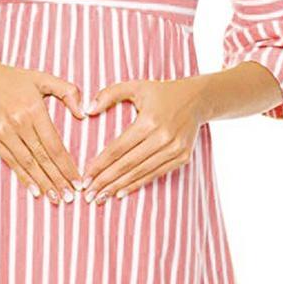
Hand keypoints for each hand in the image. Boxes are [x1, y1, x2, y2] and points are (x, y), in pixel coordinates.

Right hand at [0, 53, 85, 203]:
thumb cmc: (14, 79)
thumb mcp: (42, 78)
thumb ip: (67, 91)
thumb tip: (84, 114)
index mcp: (33, 108)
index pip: (54, 144)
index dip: (66, 165)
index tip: (78, 180)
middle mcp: (18, 122)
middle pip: (42, 158)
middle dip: (57, 180)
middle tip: (70, 197)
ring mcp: (3, 132)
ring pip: (27, 163)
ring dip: (43, 183)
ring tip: (56, 198)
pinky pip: (11, 162)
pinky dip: (23, 177)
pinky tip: (35, 190)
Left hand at [81, 77, 207, 203]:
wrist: (197, 99)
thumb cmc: (160, 92)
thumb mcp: (135, 86)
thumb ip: (109, 94)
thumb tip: (87, 110)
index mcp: (148, 121)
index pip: (118, 148)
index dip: (100, 164)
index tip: (85, 177)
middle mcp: (163, 137)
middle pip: (127, 164)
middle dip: (105, 181)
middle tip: (88, 194)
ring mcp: (175, 149)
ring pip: (141, 173)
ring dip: (119, 187)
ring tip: (101, 197)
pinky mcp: (182, 157)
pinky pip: (155, 174)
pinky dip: (137, 184)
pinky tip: (121, 193)